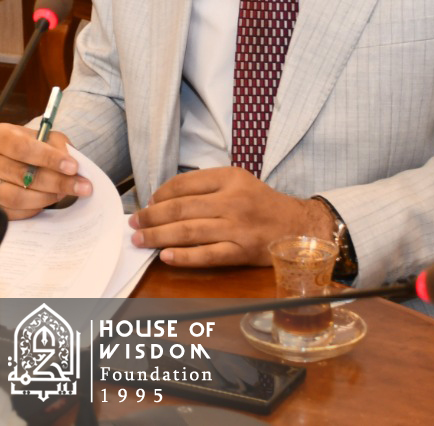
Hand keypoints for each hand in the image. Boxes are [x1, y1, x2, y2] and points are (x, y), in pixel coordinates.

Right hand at [0, 124, 91, 218]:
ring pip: (17, 197)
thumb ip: (57, 145)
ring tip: (63, 194)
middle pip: (23, 175)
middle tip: (82, 187)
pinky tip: (45, 202)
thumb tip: (73, 163)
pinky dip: (33, 209)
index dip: (50, 158)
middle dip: (57, 182)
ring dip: (46, 197)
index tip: (73, 167)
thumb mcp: (40, 137)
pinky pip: (12, 213)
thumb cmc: (24, 148)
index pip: (23, 148)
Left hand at [131, 167, 330, 266]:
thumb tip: (164, 199)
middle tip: (134, 223)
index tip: (148, 203)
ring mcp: (237, 228)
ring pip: (189, 231)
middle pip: (181, 208)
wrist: (299, 226)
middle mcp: (232, 200)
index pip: (184, 184)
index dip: (160, 194)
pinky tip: (166, 256)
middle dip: (151, 216)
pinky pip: (208, 255)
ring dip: (159, 236)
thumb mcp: (238, 181)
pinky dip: (185, 256)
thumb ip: (206, 186)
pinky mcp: (242, 251)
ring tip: (140, 240)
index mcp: (229, 177)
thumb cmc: (262, 204)